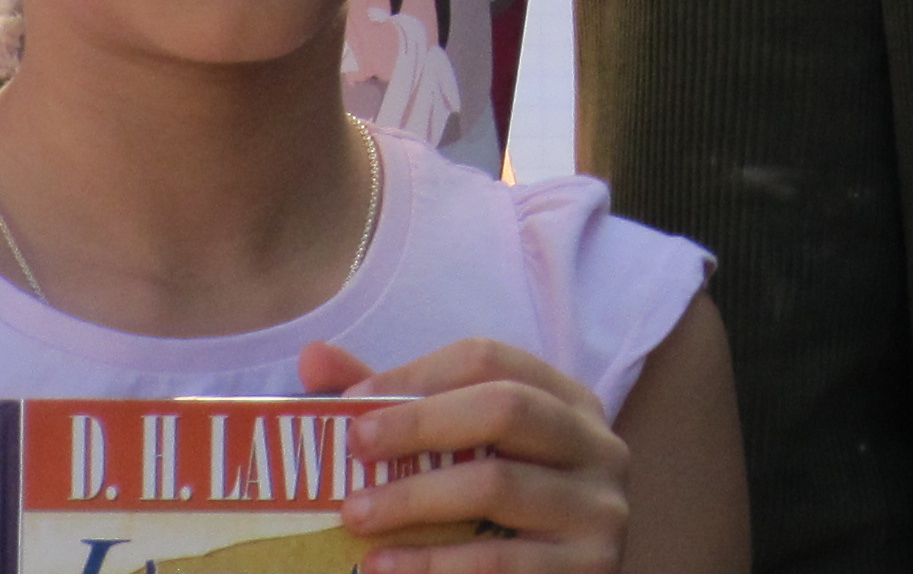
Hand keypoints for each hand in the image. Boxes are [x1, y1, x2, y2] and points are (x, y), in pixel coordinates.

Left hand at [305, 336, 630, 572]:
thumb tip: (313, 359)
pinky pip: (497, 560)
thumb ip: (400, 409)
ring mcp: (599, 509)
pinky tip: (382, 566)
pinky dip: (431, 563)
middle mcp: (597, 445)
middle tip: (354, 447)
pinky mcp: (587, 568)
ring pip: (498, 484)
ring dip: (413, 498)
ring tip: (354, 515)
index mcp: (568, 402)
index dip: (419, 374)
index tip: (354, 403)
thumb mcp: (463, 457)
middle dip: (420, 424)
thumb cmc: (499, 521)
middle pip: (506, 408)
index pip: (491, 359)